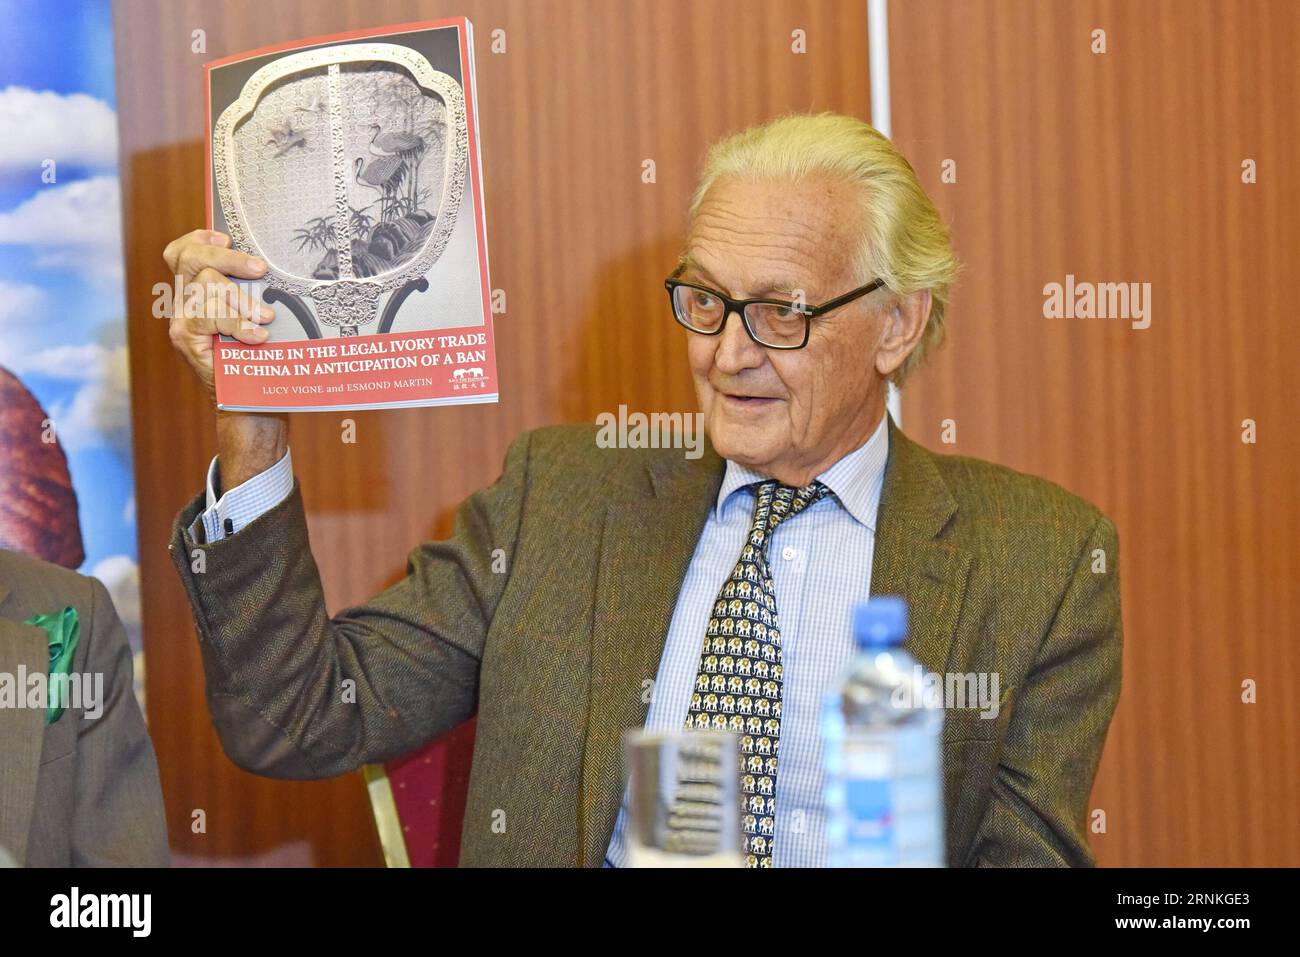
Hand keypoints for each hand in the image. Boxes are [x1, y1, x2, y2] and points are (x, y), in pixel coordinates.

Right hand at [162, 229, 273, 399]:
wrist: (246, 402)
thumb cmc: (257, 356)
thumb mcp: (252, 316)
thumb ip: (249, 291)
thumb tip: (270, 268)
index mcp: (195, 292)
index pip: (181, 254)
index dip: (199, 239)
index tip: (226, 236)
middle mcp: (182, 302)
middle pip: (191, 260)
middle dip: (228, 258)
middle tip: (260, 269)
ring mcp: (180, 320)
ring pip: (205, 286)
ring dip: (242, 299)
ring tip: (266, 318)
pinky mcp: (184, 339)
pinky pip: (209, 317)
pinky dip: (238, 324)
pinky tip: (257, 335)